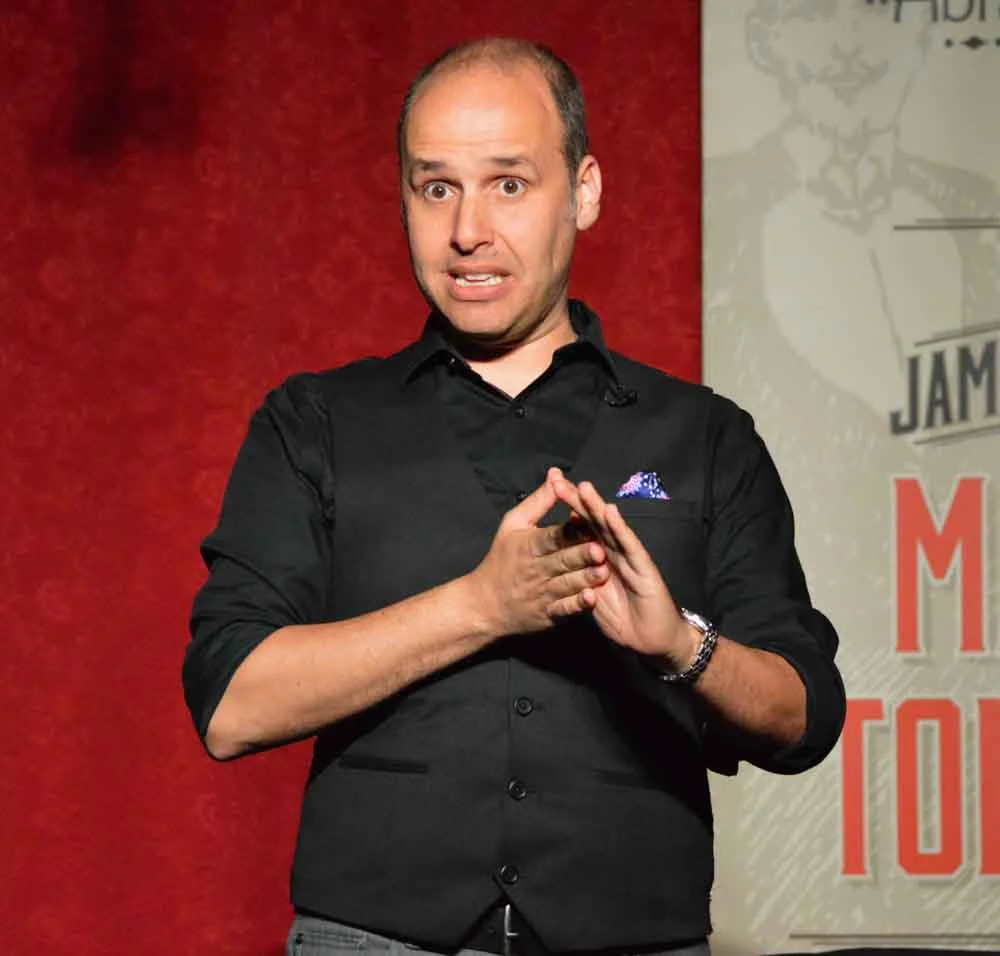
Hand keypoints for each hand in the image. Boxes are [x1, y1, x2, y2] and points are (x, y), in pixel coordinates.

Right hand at [469, 468, 609, 638]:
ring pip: (566, 584)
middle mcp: (535, 569)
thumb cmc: (501, 558)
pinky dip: (577, 605)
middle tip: (601, 549)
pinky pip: (563, 610)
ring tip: (603, 571)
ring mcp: (541, 593)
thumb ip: (539, 501)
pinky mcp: (547, 614)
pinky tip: (591, 599)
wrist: (484, 605)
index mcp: (529, 545)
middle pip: (561, 560)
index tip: (589, 523)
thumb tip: (557, 474)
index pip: (552, 535)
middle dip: (580, 555)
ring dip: (585, 578)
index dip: (570, 530)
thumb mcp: (513, 524)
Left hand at [549, 474, 697, 667]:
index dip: (567, 506)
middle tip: (557, 479)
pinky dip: (619, 529)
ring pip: (610, 528)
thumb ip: (578, 575)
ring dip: (597, 507)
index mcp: (600, 557)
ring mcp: (630, 557)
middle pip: (593, 520)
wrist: (652, 641)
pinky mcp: (644, 568)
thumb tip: (558, 556)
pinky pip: (629, 546)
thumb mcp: (592, 596)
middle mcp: (614, 551)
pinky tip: (610, 513)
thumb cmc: (624, 618)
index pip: (581, 526)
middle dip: (577, 499)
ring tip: (583, 487)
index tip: (550, 485)